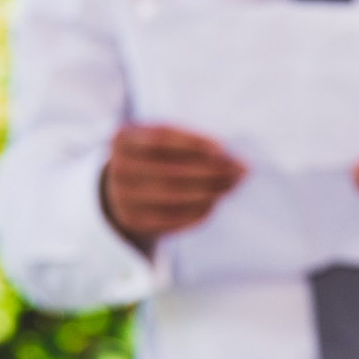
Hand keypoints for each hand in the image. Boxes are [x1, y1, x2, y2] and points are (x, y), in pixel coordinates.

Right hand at [100, 124, 245, 251]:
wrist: (124, 186)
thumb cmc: (156, 155)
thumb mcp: (163, 139)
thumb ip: (189, 143)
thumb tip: (230, 158)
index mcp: (123, 138)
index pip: (159, 138)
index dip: (192, 143)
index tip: (222, 148)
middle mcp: (117, 167)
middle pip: (170, 171)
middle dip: (211, 171)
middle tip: (241, 170)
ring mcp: (122, 197)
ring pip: (173, 196)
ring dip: (209, 191)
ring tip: (232, 185)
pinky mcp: (133, 220)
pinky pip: (171, 219)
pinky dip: (198, 211)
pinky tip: (215, 203)